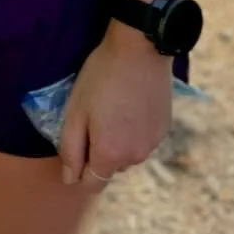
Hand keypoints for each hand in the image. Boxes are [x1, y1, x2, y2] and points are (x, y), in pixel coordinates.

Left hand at [58, 25, 171, 189]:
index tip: (74, 146)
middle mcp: (135, 157)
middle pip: (109, 168)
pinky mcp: (164, 129)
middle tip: (91, 118)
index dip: (78, 171)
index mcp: (110, 155)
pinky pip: (142, 140)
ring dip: (116, 142)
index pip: (92, 184)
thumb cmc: (100, 78)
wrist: (140, 49)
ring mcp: (153, 144)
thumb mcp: (75, 112)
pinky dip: (133, 131)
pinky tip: (128, 105)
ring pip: (127, 154)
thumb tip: (70, 179)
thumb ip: (71, 151)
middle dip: (97, 152)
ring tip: (110, 108)